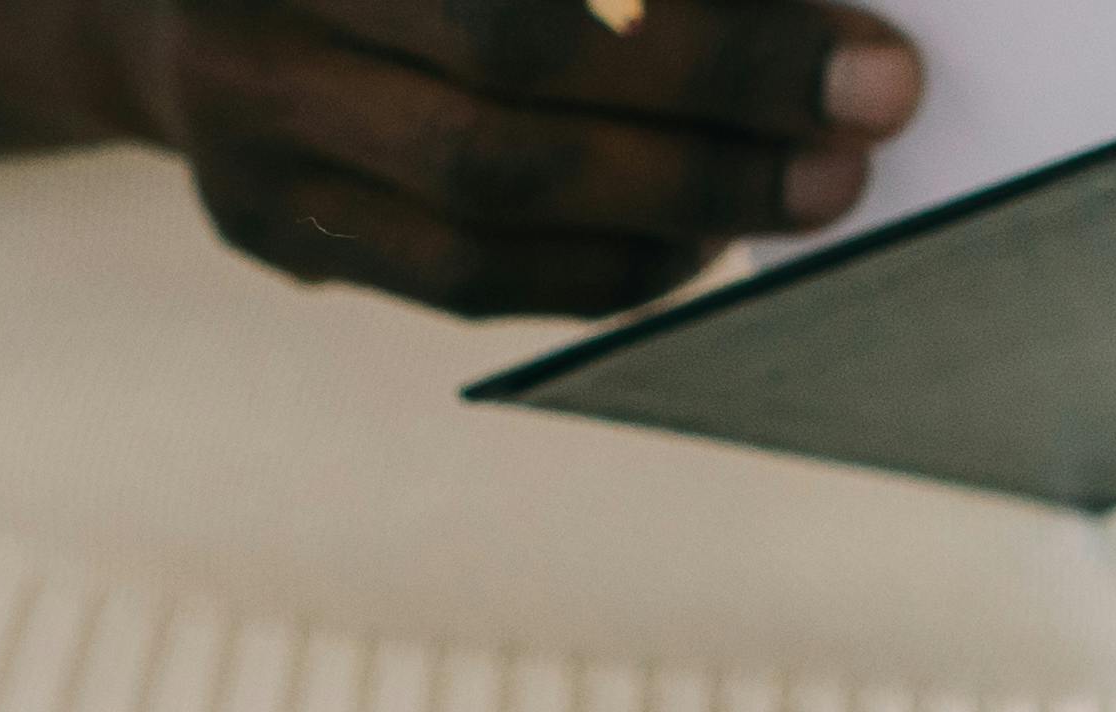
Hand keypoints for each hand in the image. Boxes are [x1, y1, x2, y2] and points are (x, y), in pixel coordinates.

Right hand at [85, 0, 924, 322]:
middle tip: (869, 116)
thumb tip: (799, 9)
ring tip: (808, 190)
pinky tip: (692, 244)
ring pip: (481, 200)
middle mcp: (266, 4)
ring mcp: (245, 126)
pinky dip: (592, 271)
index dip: (715, 28)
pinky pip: (452, 280)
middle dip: (719, 105)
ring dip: (674, 205)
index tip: (868, 48)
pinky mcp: (262, 226)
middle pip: (511, 77)